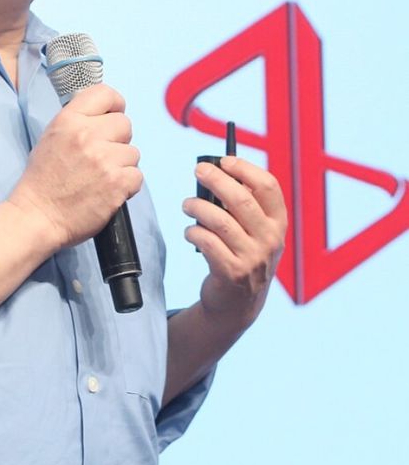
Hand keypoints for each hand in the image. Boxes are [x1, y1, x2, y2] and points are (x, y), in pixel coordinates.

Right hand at [8, 84, 142, 252]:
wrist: (37, 216)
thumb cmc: (42, 181)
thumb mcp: (51, 137)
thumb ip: (78, 122)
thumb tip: (105, 114)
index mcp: (69, 120)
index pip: (106, 94)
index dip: (114, 105)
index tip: (113, 116)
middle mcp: (87, 135)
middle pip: (125, 124)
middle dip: (118, 140)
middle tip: (102, 156)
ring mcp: (104, 159)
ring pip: (133, 153)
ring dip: (121, 166)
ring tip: (100, 178)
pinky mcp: (117, 183)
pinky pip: (136, 176)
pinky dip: (126, 186)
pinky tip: (107, 190)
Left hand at [183, 157, 286, 326]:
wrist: (239, 303)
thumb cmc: (242, 255)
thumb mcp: (255, 232)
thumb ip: (244, 206)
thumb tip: (216, 173)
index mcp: (278, 223)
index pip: (268, 186)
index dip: (245, 169)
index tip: (224, 161)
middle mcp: (270, 240)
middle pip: (241, 199)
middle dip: (216, 179)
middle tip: (198, 171)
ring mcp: (252, 258)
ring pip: (220, 220)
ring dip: (197, 207)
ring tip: (187, 205)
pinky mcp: (232, 273)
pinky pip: (207, 242)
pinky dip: (193, 232)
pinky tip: (190, 231)